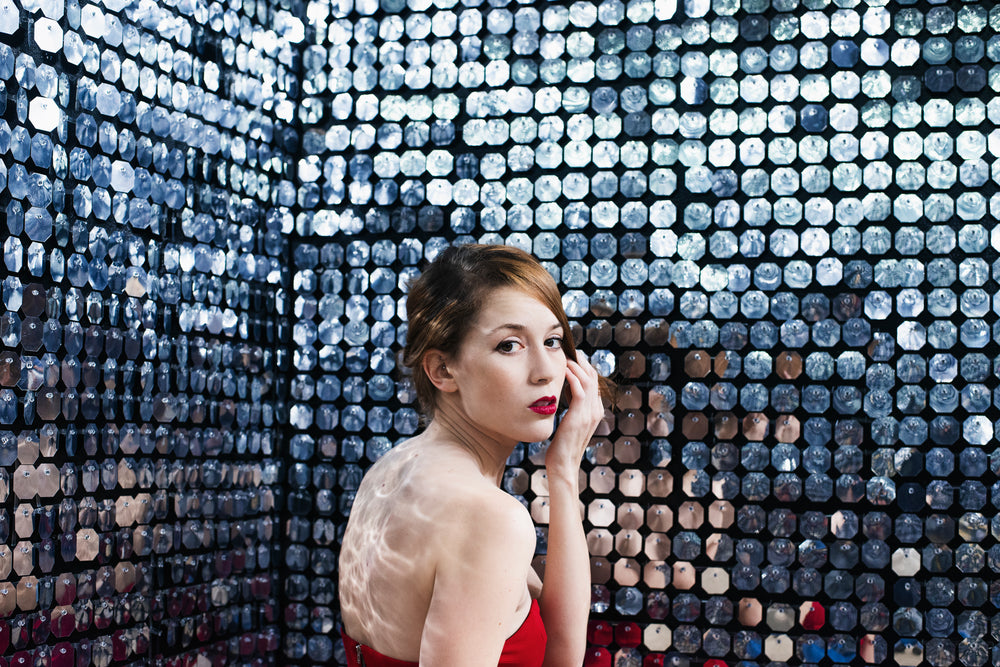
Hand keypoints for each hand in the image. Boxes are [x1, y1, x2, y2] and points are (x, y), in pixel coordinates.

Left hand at [545, 350, 604, 473]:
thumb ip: (570, 409)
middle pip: (593, 376)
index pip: (593, 381)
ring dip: (576, 365)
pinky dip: (572, 377)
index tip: (570, 357)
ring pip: (588, 380)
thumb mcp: (568, 424)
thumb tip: (561, 394)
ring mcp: (590, 413)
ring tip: (565, 356)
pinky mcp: (580, 416)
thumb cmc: (560, 447)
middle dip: (581, 361)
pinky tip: (564, 370)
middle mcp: (596, 410)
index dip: (583, 367)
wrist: (563, 466)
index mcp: (595, 411)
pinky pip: (580, 390)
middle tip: (568, 350)